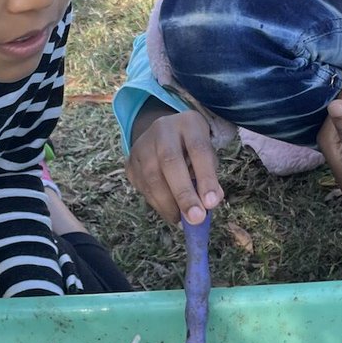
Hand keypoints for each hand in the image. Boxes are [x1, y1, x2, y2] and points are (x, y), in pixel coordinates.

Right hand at [127, 103, 222, 225]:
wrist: (163, 134)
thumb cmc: (191, 148)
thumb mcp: (207, 154)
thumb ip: (210, 176)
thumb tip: (210, 202)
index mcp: (188, 123)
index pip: (198, 149)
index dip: (205, 177)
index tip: (212, 203)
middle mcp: (162, 129)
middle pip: (170, 161)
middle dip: (183, 194)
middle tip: (195, 218)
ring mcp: (142, 144)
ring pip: (152, 176)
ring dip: (168, 203)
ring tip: (182, 219)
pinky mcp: (130, 161)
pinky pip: (142, 186)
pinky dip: (157, 203)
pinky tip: (170, 211)